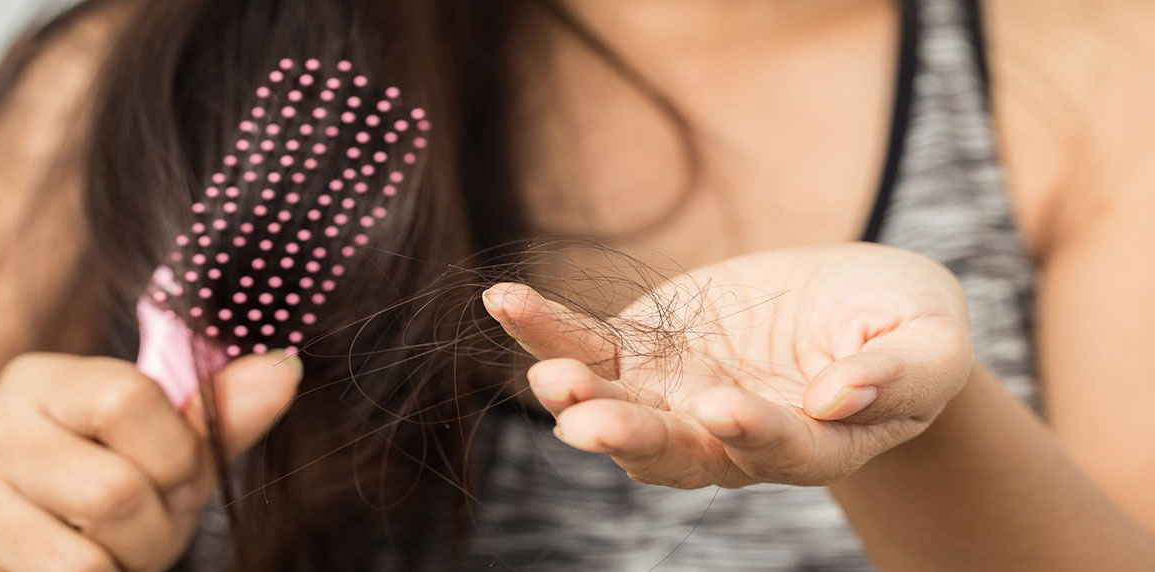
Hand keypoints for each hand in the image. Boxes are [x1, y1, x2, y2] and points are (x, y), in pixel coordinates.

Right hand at [0, 351, 301, 571]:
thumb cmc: (92, 492)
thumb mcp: (158, 451)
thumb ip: (217, 419)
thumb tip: (285, 368)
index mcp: (46, 384)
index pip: (128, 400)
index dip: (176, 457)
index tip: (174, 479)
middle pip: (115, 492)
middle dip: (154, 533)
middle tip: (141, 536)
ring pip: (79, 564)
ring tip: (104, 557)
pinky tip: (58, 571)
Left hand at [483, 242, 972, 488]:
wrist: (851, 303)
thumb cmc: (903, 325)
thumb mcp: (928, 342)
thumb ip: (899, 373)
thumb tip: (843, 397)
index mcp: (811, 442)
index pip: (779, 449)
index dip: (753, 433)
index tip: (723, 407)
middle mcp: (729, 433)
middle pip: (675, 450)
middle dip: (631, 438)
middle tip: (588, 425)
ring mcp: (678, 393)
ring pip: (617, 406)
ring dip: (577, 396)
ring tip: (548, 379)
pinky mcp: (644, 349)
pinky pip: (587, 344)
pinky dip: (547, 330)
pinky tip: (506, 304)